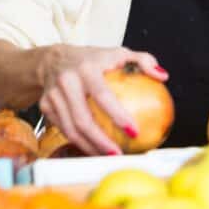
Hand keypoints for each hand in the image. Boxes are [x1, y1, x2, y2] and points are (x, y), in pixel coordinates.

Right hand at [38, 45, 167, 155]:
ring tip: (108, 156)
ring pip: (70, 130)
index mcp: (87, 69)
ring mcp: (53, 96)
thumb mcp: (119, 52)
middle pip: (83, 119)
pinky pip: (63, 130)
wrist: (53, 59)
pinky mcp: (45, 107)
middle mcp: (67, 82)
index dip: (118, 115)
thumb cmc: (94, 58)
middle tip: (119, 154)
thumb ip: (144, 60)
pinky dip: (79, 142)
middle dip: (101, 141)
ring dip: (89, 147)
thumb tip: (163, 76)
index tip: (134, 131)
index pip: (102, 95)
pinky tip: (94, 149)